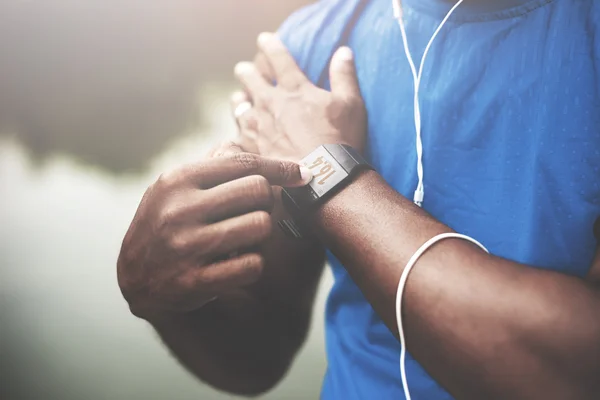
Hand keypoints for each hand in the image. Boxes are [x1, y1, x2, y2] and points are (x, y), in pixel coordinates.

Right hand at [117, 145, 311, 320]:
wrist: (134, 276)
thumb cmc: (165, 222)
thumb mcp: (175, 188)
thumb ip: (210, 166)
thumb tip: (245, 139)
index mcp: (178, 180)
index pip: (243, 163)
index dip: (280, 167)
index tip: (302, 173)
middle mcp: (180, 210)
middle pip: (258, 191)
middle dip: (265, 202)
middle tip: (253, 211)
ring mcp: (187, 247)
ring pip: (261, 226)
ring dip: (260, 234)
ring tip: (242, 237)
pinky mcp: (195, 281)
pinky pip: (253, 265)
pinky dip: (252, 264)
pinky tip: (235, 262)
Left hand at [231, 32, 366, 160]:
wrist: (322, 179)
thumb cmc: (340, 141)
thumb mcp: (351, 105)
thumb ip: (345, 75)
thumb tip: (344, 51)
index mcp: (295, 90)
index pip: (279, 58)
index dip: (270, 45)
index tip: (264, 39)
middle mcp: (271, 104)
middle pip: (250, 78)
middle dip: (247, 70)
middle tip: (244, 69)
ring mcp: (258, 127)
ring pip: (239, 105)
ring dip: (240, 99)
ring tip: (239, 99)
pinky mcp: (252, 149)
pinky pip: (236, 135)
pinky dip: (237, 131)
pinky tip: (237, 133)